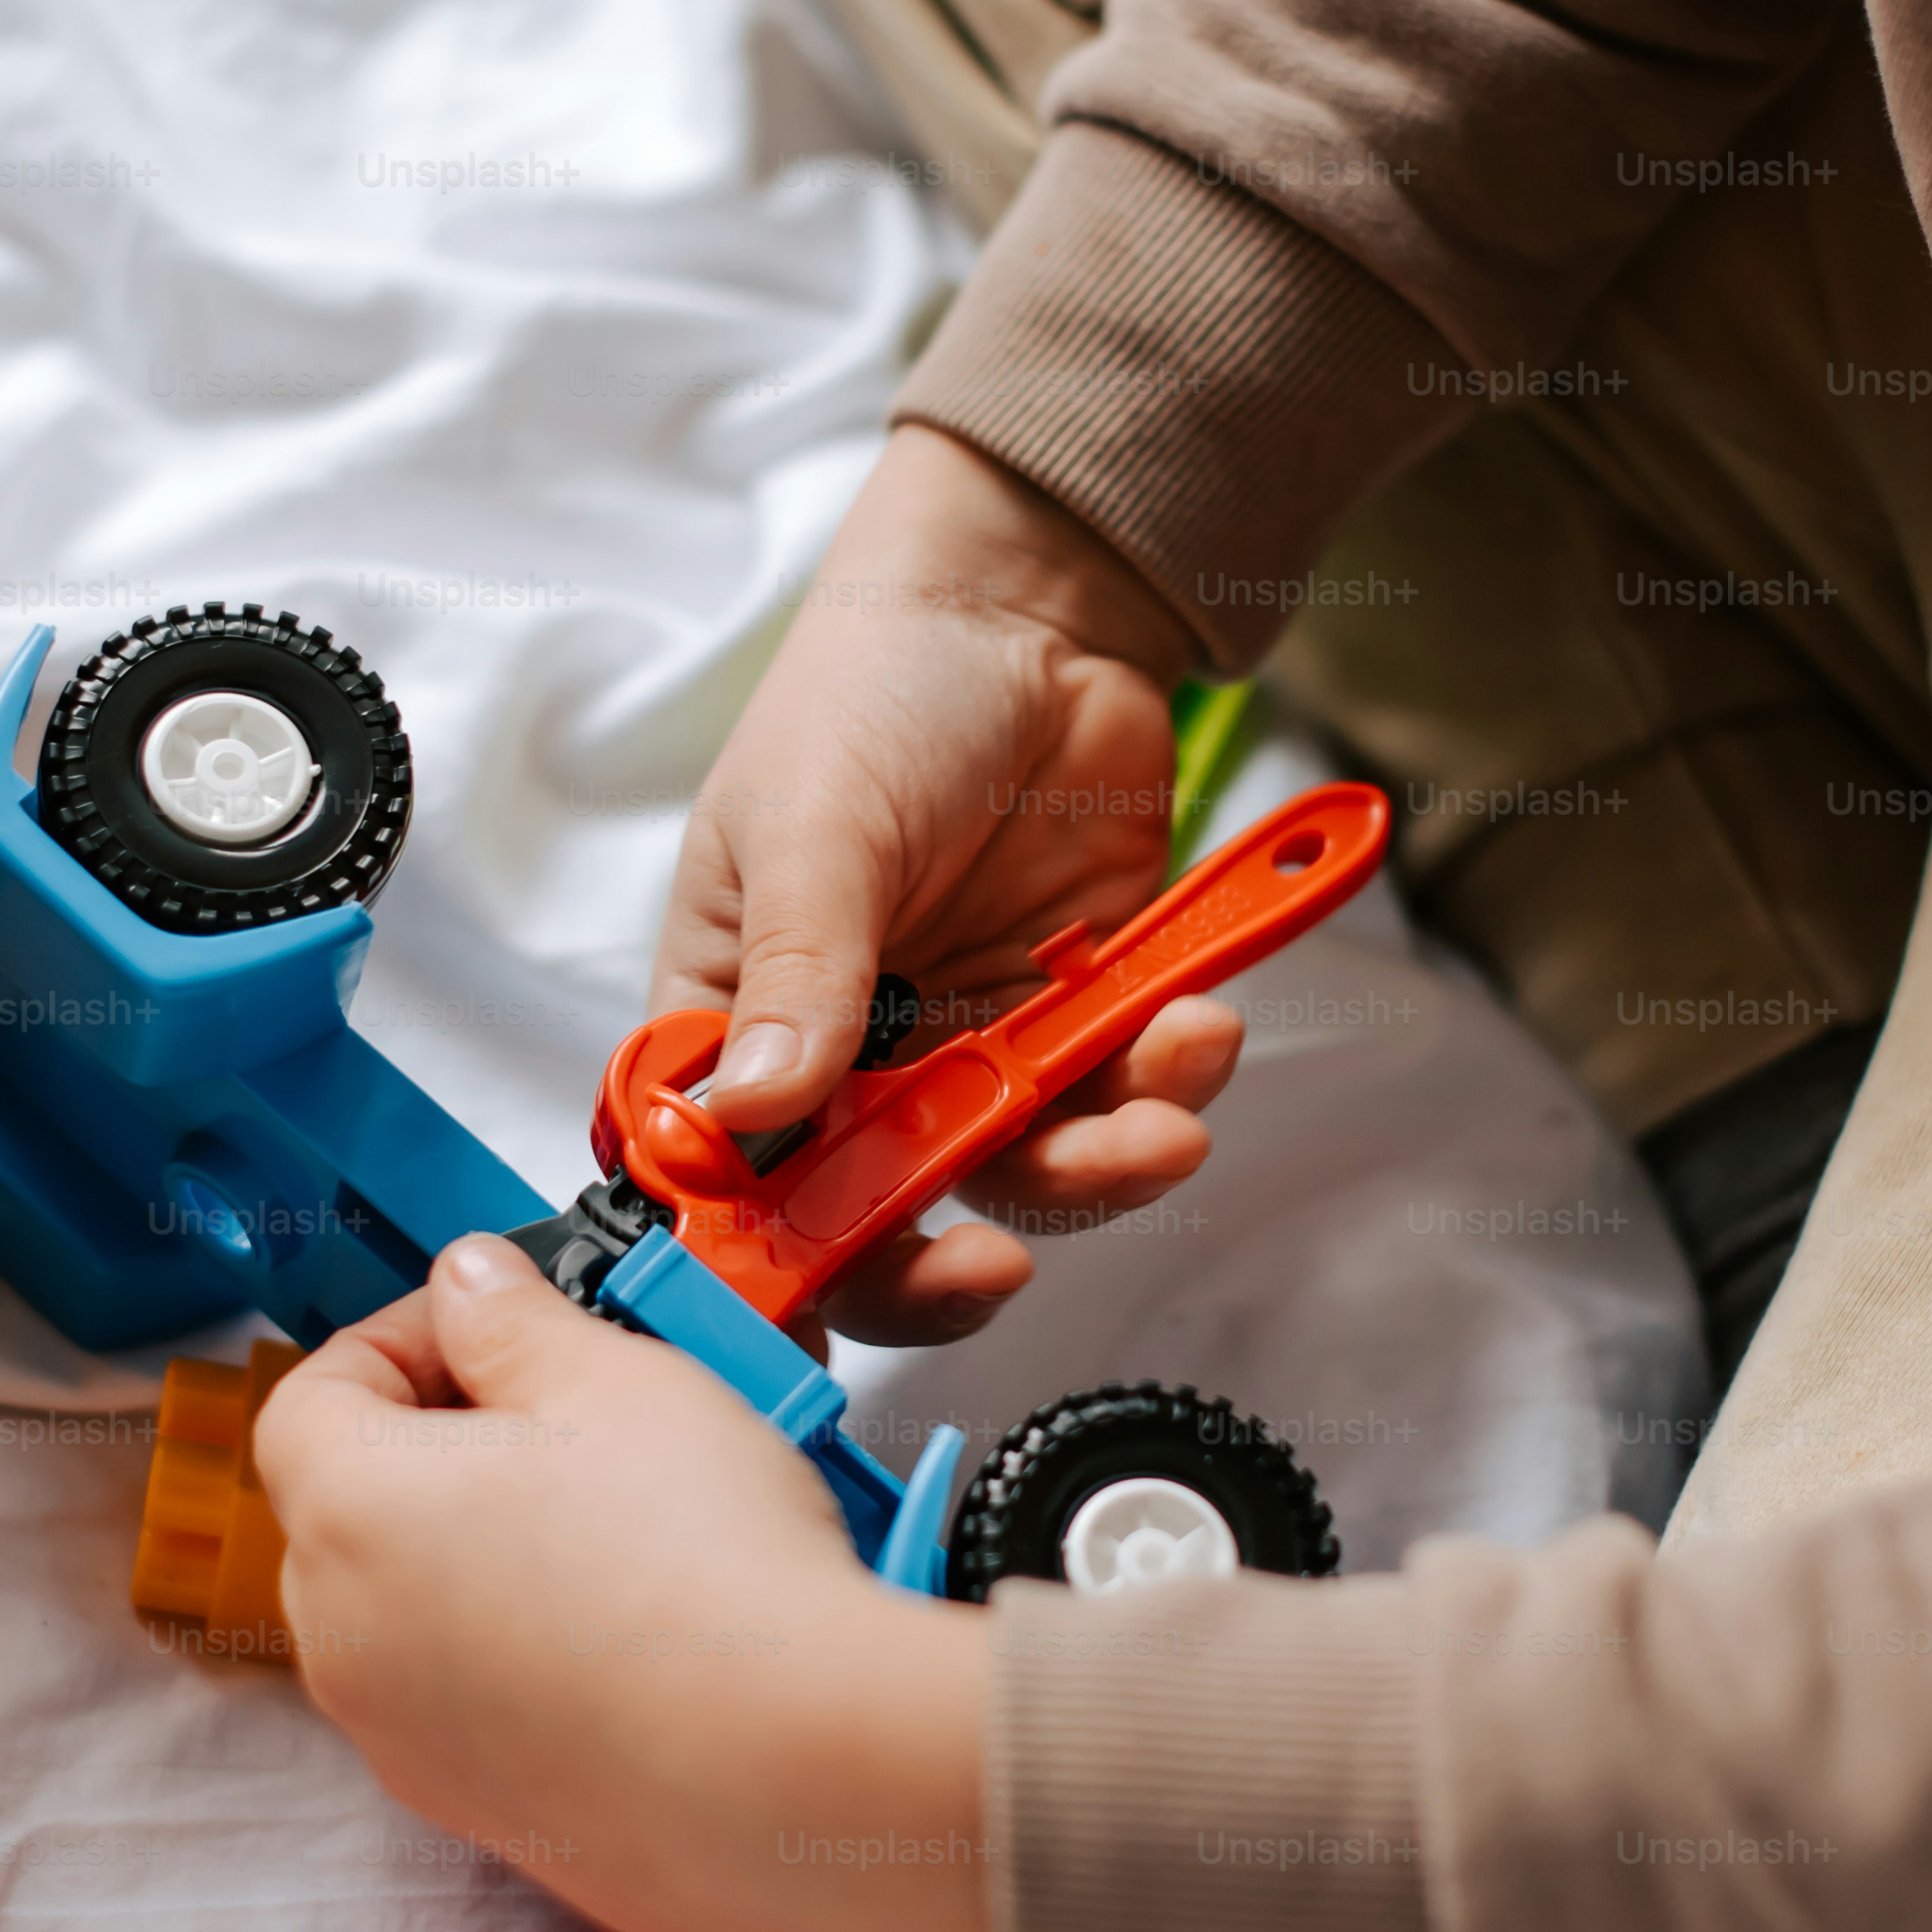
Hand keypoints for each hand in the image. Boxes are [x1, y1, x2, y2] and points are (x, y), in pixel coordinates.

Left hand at [257, 1232, 1003, 1931]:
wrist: (794, 1772)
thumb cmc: (703, 1569)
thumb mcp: (614, 1378)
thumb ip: (512, 1319)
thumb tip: (468, 1285)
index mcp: (349, 1512)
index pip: (310, 1395)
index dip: (401, 1338)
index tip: (494, 1326)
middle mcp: (345, 1641)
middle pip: (355, 1505)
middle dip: (448, 1444)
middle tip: (569, 1413)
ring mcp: (404, 1742)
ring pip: (416, 1608)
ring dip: (490, 1548)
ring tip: (624, 1519)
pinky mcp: (480, 1812)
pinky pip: (475, 1701)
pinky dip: (530, 1649)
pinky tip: (641, 1624)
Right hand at [660, 423, 1242, 1345]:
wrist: (1030, 609)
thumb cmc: (872, 694)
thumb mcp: (811, 825)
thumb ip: (798, 973)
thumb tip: (753, 1116)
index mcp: (739, 1023)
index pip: (730, 1186)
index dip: (766, 1267)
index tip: (813, 1321)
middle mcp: (850, 1060)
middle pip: (882, 1217)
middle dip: (946, 1262)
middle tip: (1002, 1270)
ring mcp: (970, 1043)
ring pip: (1024, 1170)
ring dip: (1099, 1165)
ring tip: (1167, 1118)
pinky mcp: (1077, 1012)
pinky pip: (1121, 1092)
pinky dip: (1169, 1082)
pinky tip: (1201, 1030)